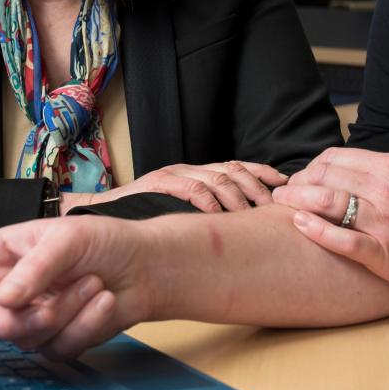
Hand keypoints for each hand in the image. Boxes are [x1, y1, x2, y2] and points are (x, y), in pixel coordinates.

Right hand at [0, 216, 157, 359]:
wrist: (143, 269)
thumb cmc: (100, 240)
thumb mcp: (67, 238)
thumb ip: (32, 266)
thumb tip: (4, 299)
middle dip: (9, 319)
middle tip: (47, 297)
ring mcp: (19, 320)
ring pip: (19, 337)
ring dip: (63, 309)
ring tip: (89, 282)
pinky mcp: (46, 343)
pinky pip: (56, 349)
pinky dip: (86, 323)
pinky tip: (100, 300)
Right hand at [63, 160, 285, 213]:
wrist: (104, 214)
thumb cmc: (147, 217)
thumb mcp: (183, 210)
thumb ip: (209, 209)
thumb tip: (246, 224)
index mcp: (198, 173)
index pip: (238, 166)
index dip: (263, 172)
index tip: (284, 183)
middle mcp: (189, 169)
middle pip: (233, 171)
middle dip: (257, 188)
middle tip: (272, 208)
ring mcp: (174, 174)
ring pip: (217, 179)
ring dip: (238, 197)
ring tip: (251, 215)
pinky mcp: (158, 183)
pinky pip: (191, 188)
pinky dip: (209, 201)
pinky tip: (221, 216)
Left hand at [272, 147, 388, 299]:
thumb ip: (387, 171)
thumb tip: (354, 168)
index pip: (337, 157)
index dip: (312, 165)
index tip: (304, 177)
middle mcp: (386, 189)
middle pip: (325, 176)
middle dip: (298, 182)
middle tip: (283, 192)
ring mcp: (385, 222)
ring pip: (328, 202)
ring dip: (296, 200)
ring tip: (280, 204)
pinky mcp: (386, 254)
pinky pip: (342, 240)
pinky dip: (315, 231)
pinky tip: (298, 225)